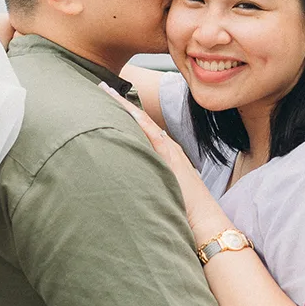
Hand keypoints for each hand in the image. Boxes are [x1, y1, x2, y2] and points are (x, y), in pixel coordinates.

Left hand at [99, 84, 221, 241]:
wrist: (204, 218)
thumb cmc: (185, 209)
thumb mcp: (163, 190)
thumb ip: (149, 182)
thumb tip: (129, 183)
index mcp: (164, 153)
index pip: (141, 126)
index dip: (124, 112)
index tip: (107, 98)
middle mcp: (166, 147)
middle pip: (139, 119)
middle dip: (120, 103)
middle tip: (100, 86)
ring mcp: (168, 149)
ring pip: (142, 121)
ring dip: (124, 105)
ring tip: (105, 89)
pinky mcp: (169, 154)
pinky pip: (149, 131)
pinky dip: (136, 118)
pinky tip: (123, 107)